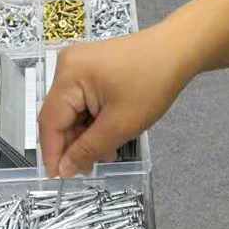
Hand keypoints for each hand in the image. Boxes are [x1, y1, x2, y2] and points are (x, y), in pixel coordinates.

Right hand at [38, 23, 194, 177]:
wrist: (178, 49)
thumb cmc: (153, 82)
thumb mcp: (119, 125)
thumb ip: (86, 151)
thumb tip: (64, 170)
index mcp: (68, 76)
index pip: (49, 123)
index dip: (52, 154)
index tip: (58, 178)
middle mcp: (66, 68)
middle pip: (59, 118)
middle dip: (74, 145)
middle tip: (90, 168)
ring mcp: (77, 67)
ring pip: (71, 113)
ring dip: (85, 136)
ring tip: (107, 151)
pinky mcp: (88, 69)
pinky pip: (81, 103)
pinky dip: (92, 122)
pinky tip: (107, 134)